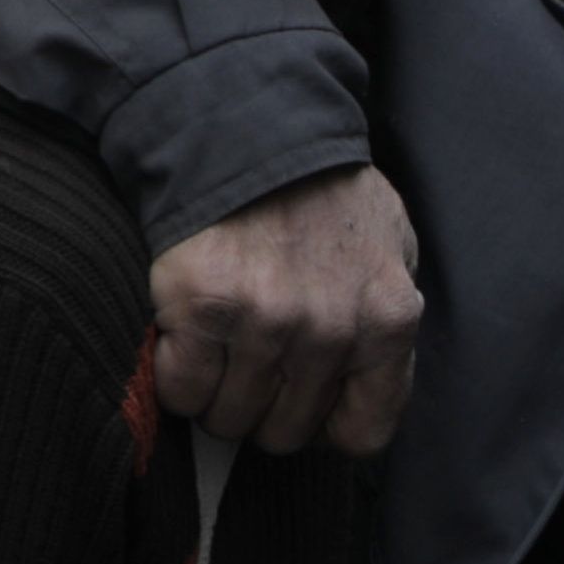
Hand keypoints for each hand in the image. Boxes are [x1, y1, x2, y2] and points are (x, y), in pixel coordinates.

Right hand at [149, 162, 422, 456]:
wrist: (247, 129)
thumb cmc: (319, 191)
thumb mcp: (388, 248)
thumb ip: (382, 319)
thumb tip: (360, 387)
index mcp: (386, 322)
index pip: (363, 434)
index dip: (324, 426)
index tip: (303, 402)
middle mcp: (330, 330)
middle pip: (286, 433)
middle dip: (263, 409)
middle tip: (249, 366)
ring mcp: (265, 322)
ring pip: (229, 420)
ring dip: (215, 396)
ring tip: (216, 349)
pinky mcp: (202, 308)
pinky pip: (181, 390)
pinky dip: (175, 375)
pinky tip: (184, 337)